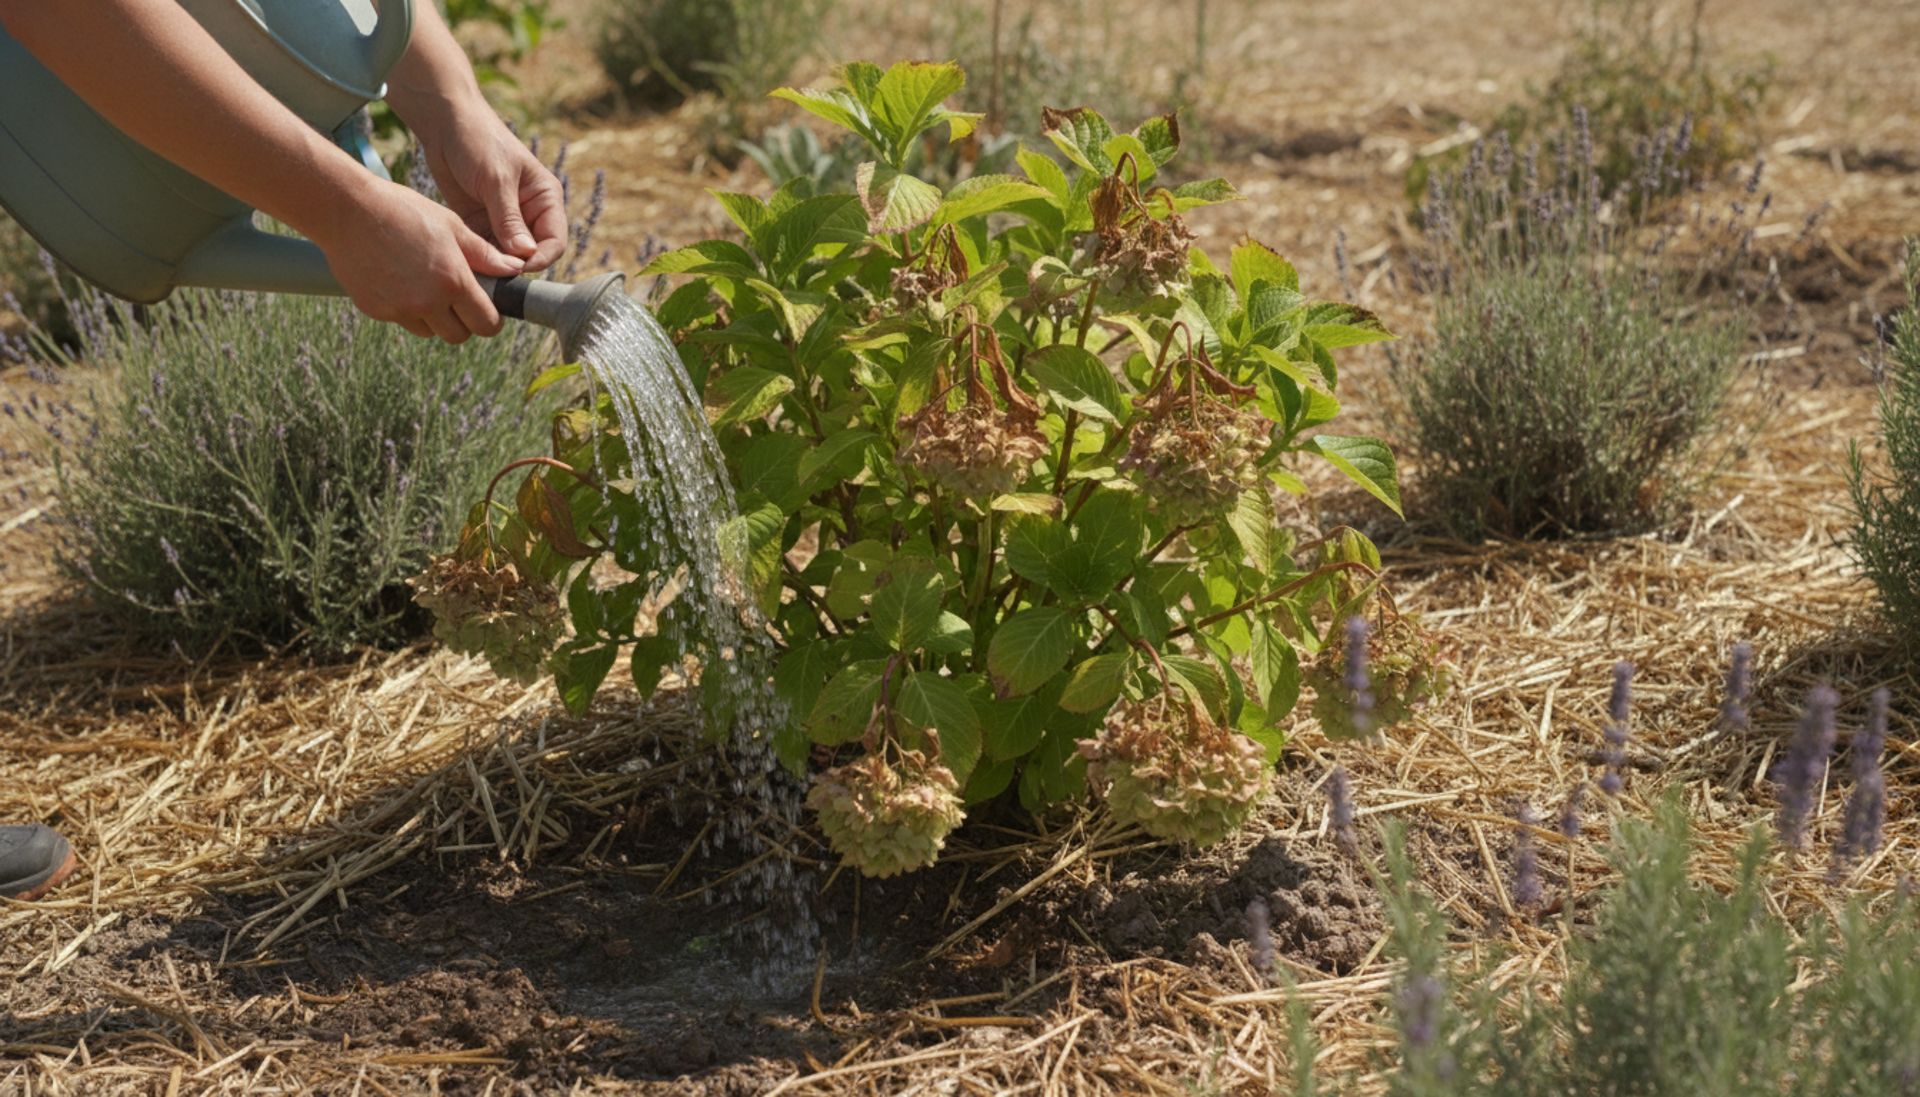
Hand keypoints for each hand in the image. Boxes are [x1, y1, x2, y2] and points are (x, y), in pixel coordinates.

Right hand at [311, 177, 525, 342]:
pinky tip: (399, 279)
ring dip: (434, 318)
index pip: (486, 324)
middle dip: (464, 322)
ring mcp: (399, 309)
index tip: (488, 310)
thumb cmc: (403, 211)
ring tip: (425, 284)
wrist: (347, 210)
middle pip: (459, 336)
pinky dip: (406, 309)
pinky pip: (402, 320)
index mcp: (453, 281)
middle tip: (458, 299)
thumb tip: (514, 270)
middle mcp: (427, 303)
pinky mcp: (375, 310)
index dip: (491, 320)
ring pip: (429, 332)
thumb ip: (484, 255)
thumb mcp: (451, 226)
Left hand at [419, 107, 568, 272]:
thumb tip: (525, 257)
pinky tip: (465, 262)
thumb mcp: (496, 180)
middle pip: (531, 253)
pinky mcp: (481, 222)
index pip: (554, 241)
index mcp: (545, 198)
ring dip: (494, 265)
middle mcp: (529, 213)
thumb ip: (509, 220)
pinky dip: (477, 258)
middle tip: (493, 275)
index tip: (519, 269)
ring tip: (476, 271)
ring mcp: (504, 220)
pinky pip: (484, 249)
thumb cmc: (478, 141)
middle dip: (515, 266)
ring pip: (507, 255)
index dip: (541, 259)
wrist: (443, 122)